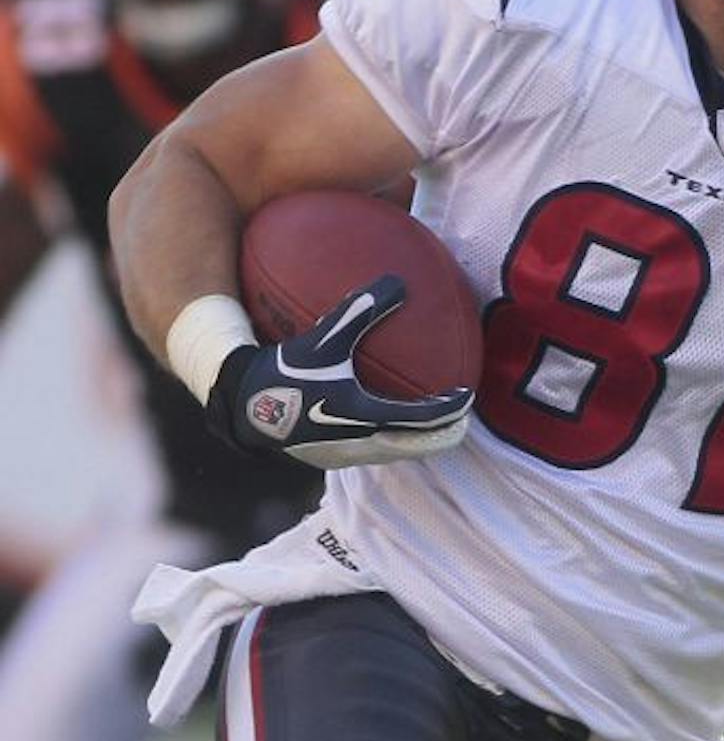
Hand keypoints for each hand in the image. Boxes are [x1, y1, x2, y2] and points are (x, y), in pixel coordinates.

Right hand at [205, 276, 473, 468]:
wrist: (240, 405)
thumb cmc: (283, 370)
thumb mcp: (324, 337)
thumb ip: (361, 309)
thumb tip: (397, 281)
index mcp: (365, 417)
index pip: (424, 419)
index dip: (451, 409)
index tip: (466, 394)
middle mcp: (362, 444)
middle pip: (421, 446)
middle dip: (447, 432)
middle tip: (463, 416)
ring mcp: (347, 456)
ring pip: (399, 452)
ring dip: (421, 439)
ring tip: (436, 421)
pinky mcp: (332, 459)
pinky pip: (377, 450)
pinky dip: (395, 438)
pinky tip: (390, 419)